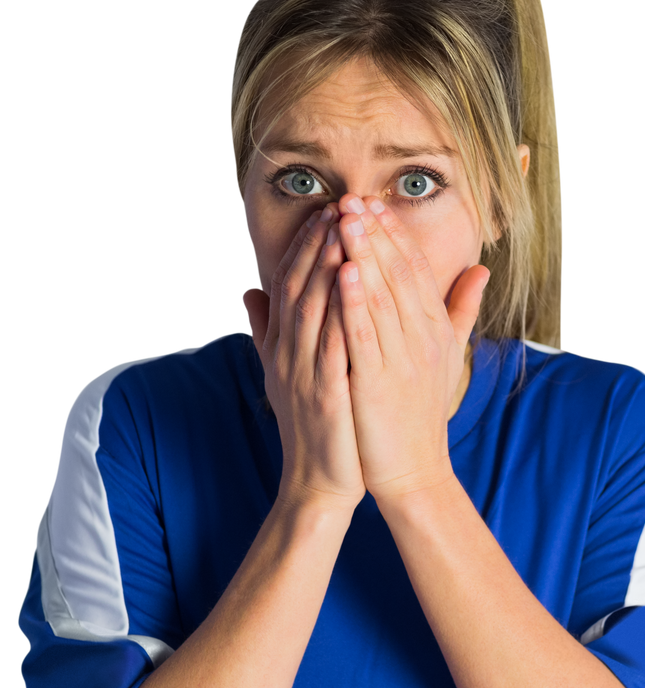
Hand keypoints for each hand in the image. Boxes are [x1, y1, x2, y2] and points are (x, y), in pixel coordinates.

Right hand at [241, 204, 365, 511]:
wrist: (317, 483)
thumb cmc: (312, 427)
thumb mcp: (282, 375)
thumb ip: (267, 332)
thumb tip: (248, 291)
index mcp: (283, 348)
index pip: (290, 285)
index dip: (305, 246)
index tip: (326, 212)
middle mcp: (288, 356)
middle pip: (300, 288)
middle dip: (319, 243)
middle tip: (340, 203)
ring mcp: (304, 375)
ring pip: (313, 309)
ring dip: (328, 265)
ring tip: (345, 227)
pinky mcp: (324, 397)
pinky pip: (332, 346)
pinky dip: (341, 311)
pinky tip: (353, 282)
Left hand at [334, 195, 489, 504]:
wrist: (416, 471)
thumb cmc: (423, 413)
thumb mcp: (448, 356)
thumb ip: (461, 310)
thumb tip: (481, 269)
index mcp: (434, 329)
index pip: (415, 270)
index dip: (394, 234)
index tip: (373, 202)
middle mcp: (422, 338)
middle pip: (398, 274)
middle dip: (374, 233)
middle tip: (352, 196)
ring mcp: (402, 360)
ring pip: (381, 297)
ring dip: (362, 254)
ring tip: (344, 218)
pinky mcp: (379, 383)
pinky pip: (366, 336)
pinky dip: (355, 303)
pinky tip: (343, 273)